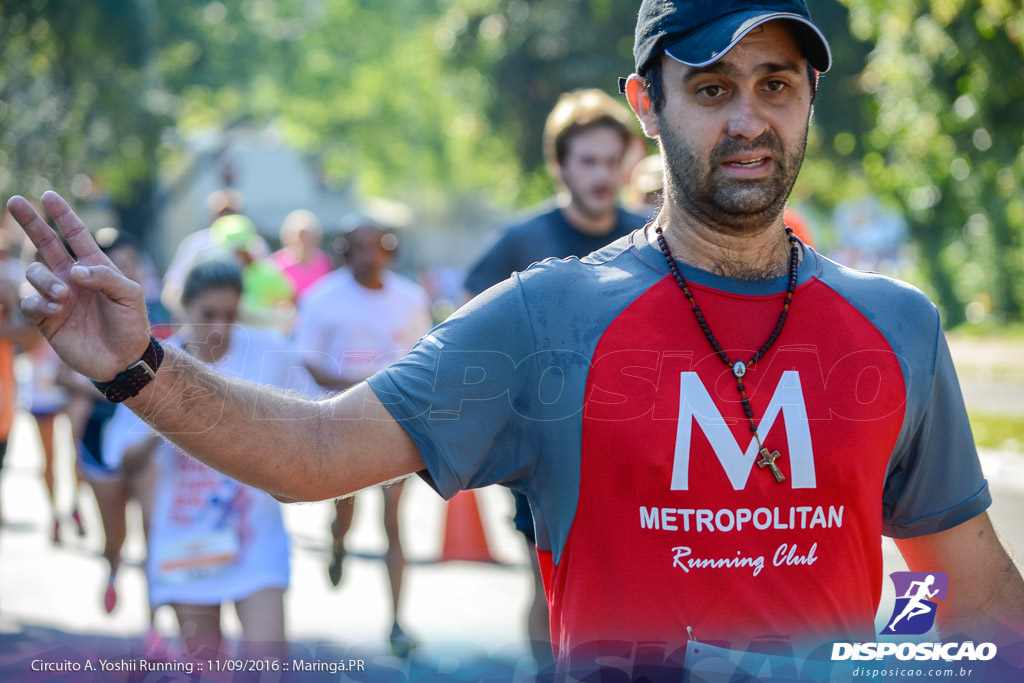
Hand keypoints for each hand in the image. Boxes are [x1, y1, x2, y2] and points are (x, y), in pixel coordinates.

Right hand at [7, 191, 151, 381]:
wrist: (124, 358)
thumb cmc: (131, 325)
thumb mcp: (130, 296)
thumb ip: (106, 277)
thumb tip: (74, 270)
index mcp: (94, 267)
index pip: (75, 235)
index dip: (62, 215)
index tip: (48, 195)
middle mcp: (71, 278)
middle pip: (45, 243)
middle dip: (31, 222)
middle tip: (15, 201)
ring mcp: (57, 297)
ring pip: (34, 273)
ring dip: (44, 279)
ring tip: (63, 296)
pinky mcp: (46, 319)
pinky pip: (30, 302)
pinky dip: (39, 302)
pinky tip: (57, 310)